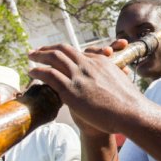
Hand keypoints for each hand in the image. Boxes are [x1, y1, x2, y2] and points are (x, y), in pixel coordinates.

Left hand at [28, 42, 143, 135]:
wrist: (131, 112)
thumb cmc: (129, 105)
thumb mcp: (122, 85)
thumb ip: (114, 80)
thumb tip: (112, 85)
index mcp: (101, 62)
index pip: (79, 53)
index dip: (65, 53)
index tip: (57, 55)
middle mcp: (88, 65)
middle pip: (64, 49)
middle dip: (48, 48)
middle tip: (38, 50)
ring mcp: (79, 76)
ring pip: (54, 58)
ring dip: (39, 55)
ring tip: (30, 56)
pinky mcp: (71, 90)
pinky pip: (49, 75)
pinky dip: (38, 71)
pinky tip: (31, 72)